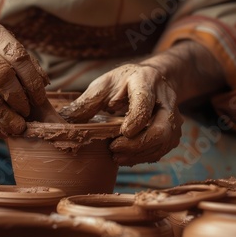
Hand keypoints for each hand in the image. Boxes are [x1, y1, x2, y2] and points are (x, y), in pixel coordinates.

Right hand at [0, 18, 53, 136]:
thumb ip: (18, 63)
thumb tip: (45, 85)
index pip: (17, 55)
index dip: (32, 81)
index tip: (41, 99)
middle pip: (1, 74)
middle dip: (18, 98)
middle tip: (27, 113)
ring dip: (4, 115)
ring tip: (17, 127)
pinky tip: (0, 130)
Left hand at [60, 63, 182, 165]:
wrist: (155, 79)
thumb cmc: (125, 82)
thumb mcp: (104, 85)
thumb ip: (87, 102)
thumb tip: (63, 120)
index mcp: (145, 82)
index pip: (145, 102)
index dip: (135, 120)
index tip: (122, 132)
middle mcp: (165, 100)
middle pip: (161, 129)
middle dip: (137, 144)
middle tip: (114, 149)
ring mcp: (172, 118)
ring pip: (164, 143)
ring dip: (139, 154)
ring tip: (116, 156)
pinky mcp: (172, 132)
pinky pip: (162, 149)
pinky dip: (144, 157)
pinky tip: (126, 157)